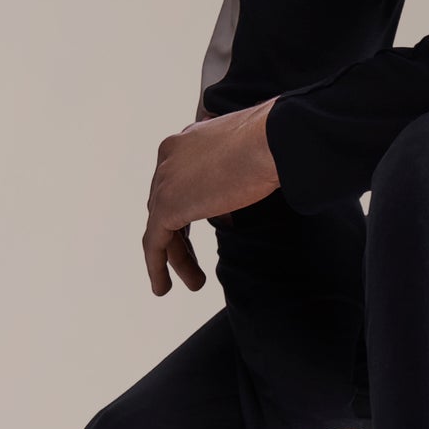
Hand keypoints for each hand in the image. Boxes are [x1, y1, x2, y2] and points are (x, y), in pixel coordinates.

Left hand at [143, 99, 278, 294]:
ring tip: (195, 283)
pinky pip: (154, 243)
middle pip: (166, 205)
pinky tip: (163, 288)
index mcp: (187, 141)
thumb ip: (233, 180)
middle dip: (180, 238)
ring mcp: (165, 179)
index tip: (200, 232)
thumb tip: (228, 213)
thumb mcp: (248, 159)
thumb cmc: (274, 143)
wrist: (274, 140)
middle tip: (194, 265)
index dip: (188, 210)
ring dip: (177, 258)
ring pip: (161, 226)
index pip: (178, 180)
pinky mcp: (167, 204)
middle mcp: (170, 156)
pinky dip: (157, 267)